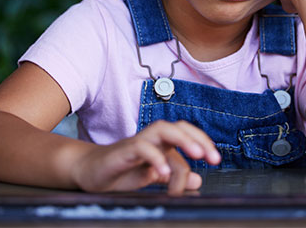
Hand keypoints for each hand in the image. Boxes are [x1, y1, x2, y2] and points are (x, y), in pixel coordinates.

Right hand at [71, 120, 220, 194]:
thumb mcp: (152, 177)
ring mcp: (137, 142)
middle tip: (212, 157)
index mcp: (161, 143)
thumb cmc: (121, 171)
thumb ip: (174, 177)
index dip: (203, 142)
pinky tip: (163, 173)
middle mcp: (151, 139)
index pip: (187, 133)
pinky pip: (142, 148)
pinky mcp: (123, 151)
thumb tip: (197, 179)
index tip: (216, 159)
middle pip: (178, 127)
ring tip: (197, 156)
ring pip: (162, 129)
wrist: (89, 172)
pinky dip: (155, 158)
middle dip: (198, 138)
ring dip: (182, 140)